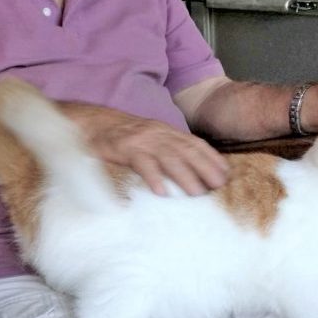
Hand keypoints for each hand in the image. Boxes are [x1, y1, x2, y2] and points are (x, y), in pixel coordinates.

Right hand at [62, 103, 228, 196]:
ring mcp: (141, 140)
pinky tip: (161, 192)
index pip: (194, 143)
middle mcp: (158, 133)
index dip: (212, 158)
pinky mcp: (124, 148)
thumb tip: (189, 170)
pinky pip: (141, 163)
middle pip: (186, 150)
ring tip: (196, 194)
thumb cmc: (122, 136)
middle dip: (205, 168)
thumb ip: (167, 149)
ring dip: (185, 176)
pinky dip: (153, 177)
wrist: (91, 124)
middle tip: (218, 187)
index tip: (226, 174)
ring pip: (168, 157)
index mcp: (166, 131)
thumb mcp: (149, 138)